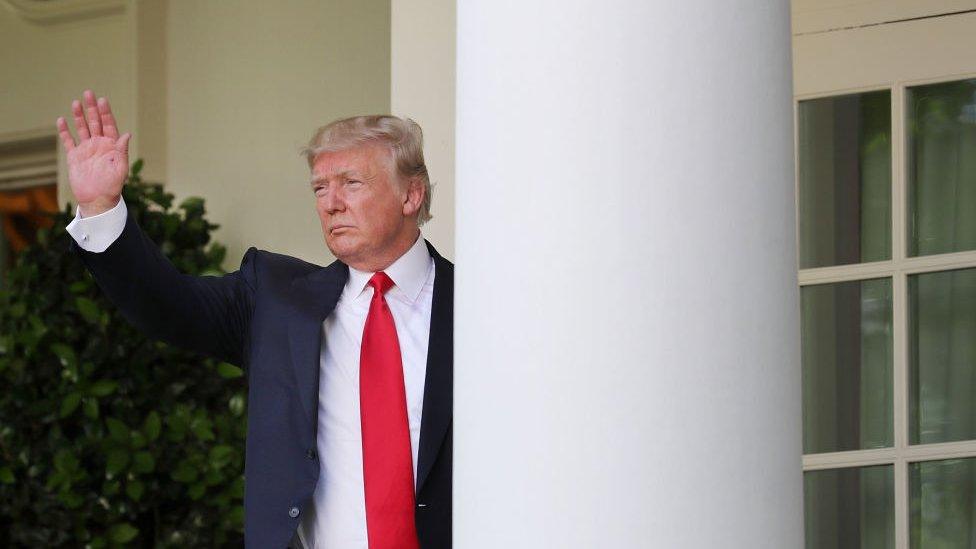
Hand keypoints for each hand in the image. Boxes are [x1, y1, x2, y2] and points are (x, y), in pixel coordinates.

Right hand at [57, 90, 130, 216]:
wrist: (97, 200)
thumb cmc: (113, 186)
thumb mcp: (120, 169)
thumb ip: (122, 151)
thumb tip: (126, 135)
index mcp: (112, 146)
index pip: (109, 125)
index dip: (106, 113)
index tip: (103, 100)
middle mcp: (99, 145)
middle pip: (95, 122)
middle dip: (92, 108)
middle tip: (89, 93)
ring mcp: (86, 149)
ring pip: (82, 129)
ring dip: (79, 116)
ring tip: (76, 102)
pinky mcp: (74, 157)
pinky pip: (68, 141)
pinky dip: (65, 131)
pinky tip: (61, 120)